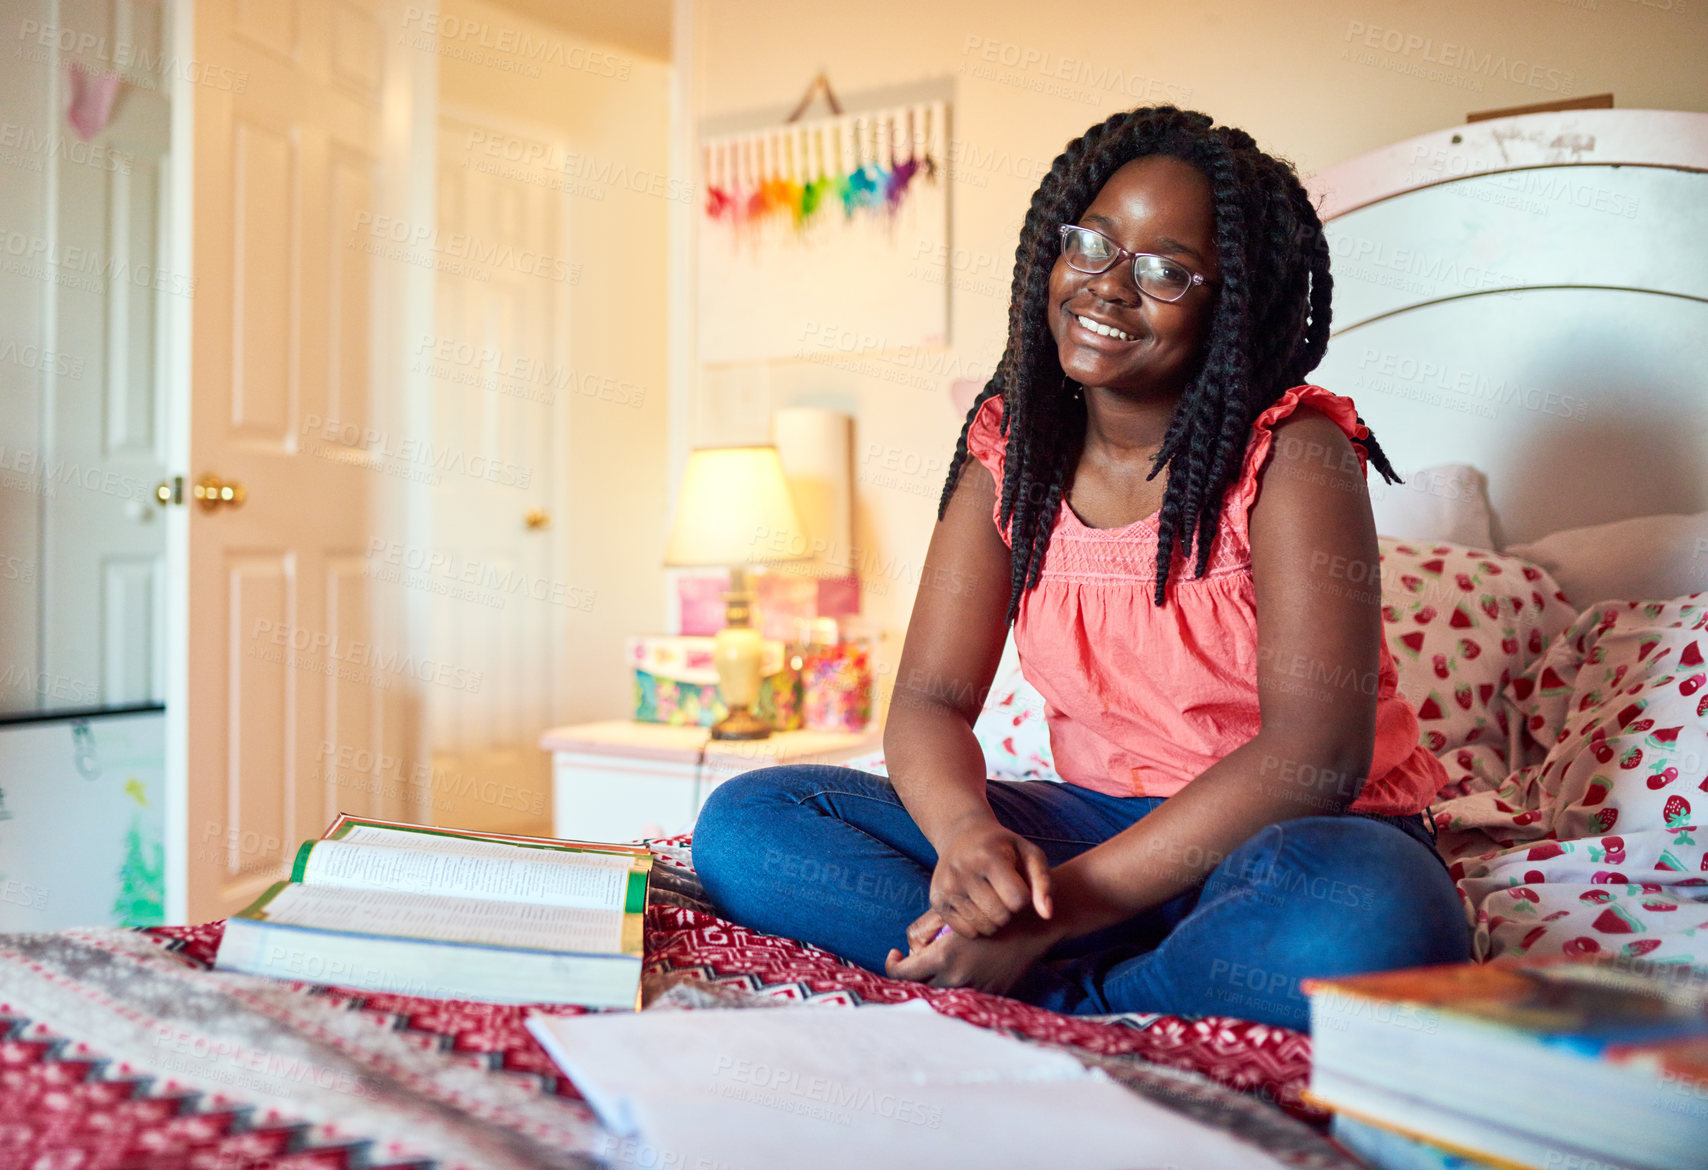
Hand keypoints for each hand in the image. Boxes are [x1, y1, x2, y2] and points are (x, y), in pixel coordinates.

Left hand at [884, 910, 1061, 996]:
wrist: (1033, 923)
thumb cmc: (989, 908)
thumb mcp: (950, 914)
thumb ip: (923, 932)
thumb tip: (911, 949)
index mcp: (945, 959)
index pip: (903, 974)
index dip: (892, 964)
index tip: (895, 954)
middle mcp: (958, 980)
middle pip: (920, 988)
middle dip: (913, 975)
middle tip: (913, 960)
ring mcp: (977, 991)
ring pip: (942, 995)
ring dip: (933, 981)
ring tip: (935, 963)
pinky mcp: (993, 996)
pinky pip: (966, 996)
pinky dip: (957, 986)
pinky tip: (960, 968)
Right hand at [928, 817, 1052, 939]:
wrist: (962, 835)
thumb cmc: (1003, 847)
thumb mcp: (1030, 854)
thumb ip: (1044, 882)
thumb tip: (1047, 915)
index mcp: (988, 856)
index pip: (1018, 899)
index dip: (1024, 896)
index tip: (1018, 884)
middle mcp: (962, 871)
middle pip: (1001, 917)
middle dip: (1009, 910)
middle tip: (1005, 894)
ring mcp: (946, 887)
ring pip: (984, 927)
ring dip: (995, 920)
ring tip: (993, 900)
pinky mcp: (936, 901)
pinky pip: (967, 932)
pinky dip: (978, 925)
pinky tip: (978, 907)